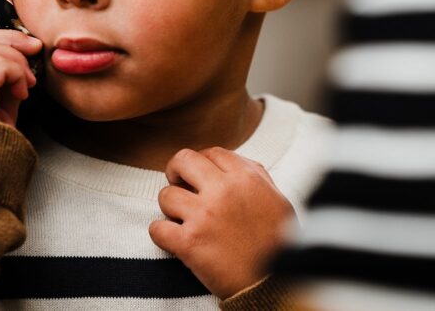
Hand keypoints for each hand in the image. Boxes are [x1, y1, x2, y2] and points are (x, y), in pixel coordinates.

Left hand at [149, 147, 295, 299]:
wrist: (273, 282)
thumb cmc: (278, 241)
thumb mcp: (276, 198)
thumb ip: (255, 176)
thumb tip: (235, 164)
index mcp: (245, 178)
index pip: (212, 152)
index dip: (202, 161)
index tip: (199, 175)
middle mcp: (222, 192)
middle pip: (183, 160)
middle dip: (175, 170)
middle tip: (178, 183)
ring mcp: (203, 216)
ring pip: (165, 195)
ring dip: (169, 206)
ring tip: (180, 217)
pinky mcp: (188, 243)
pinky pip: (157, 228)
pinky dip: (160, 233)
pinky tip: (171, 237)